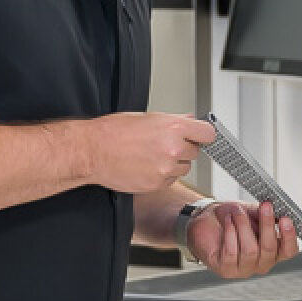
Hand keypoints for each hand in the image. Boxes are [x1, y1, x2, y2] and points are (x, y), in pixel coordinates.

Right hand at [87, 113, 215, 193]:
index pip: (207, 133)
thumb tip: (188, 119)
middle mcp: (174, 148)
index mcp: (173, 127)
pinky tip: (146, 166)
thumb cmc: (113, 132)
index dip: (202, 135)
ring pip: (184, 168)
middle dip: (184, 149)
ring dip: (174, 164)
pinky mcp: (158, 183)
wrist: (93, 151)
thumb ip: (173, 120)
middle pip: (195, 152)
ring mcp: (167, 168)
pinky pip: (170, 180)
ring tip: (152, 156)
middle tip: (165, 145)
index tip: (199, 136)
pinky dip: (162, 175)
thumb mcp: (147, 117)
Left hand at [186, 200, 298, 278]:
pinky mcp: (225, 269)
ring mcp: (243, 269)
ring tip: (237, 213)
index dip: (289, 236)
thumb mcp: (253, 213)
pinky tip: (228, 221)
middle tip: (265, 206)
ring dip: (244, 226)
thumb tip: (279, 212)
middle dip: (267, 225)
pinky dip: (230, 232)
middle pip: (270, 249)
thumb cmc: (232, 218)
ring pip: (250, 251)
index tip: (286, 219)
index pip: (289, 250)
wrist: (206, 220)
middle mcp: (261, 263)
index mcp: (273, 251)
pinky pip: (231, 252)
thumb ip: (267, 215)